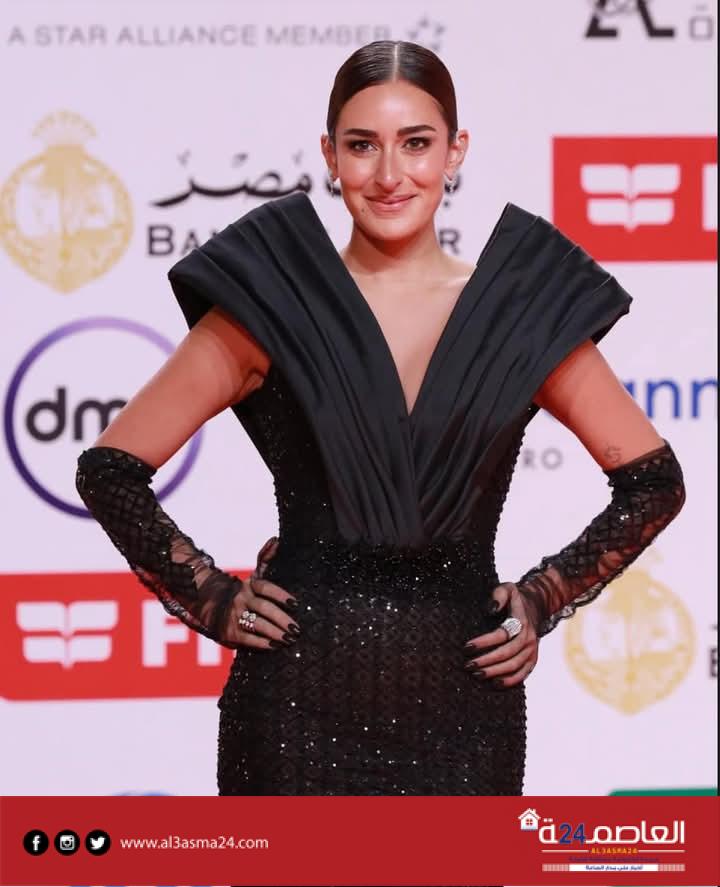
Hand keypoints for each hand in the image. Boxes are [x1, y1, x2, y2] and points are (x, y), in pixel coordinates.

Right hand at [224, 535, 299, 650]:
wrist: (211, 605)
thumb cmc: (243, 592)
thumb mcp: (253, 575)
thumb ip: (265, 559)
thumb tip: (276, 539)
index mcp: (249, 584)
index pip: (266, 587)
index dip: (281, 595)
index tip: (296, 604)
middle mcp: (241, 599)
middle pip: (264, 608)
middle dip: (282, 619)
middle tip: (297, 629)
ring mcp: (234, 616)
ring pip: (258, 624)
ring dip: (275, 633)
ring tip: (289, 639)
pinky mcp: (230, 632)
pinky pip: (248, 639)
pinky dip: (263, 644)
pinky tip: (275, 646)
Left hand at [462, 582, 538, 687]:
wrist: (535, 607)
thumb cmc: (514, 599)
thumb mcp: (507, 588)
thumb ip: (498, 595)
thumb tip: (490, 609)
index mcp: (521, 621)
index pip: (502, 634)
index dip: (484, 642)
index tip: (466, 647)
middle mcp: (528, 638)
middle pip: (507, 653)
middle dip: (486, 661)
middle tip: (468, 665)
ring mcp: (532, 650)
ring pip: (514, 666)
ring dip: (495, 672)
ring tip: (477, 675)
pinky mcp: (532, 659)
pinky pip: (523, 674)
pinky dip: (510, 681)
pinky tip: (494, 684)